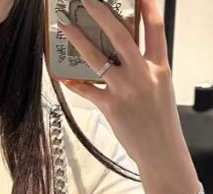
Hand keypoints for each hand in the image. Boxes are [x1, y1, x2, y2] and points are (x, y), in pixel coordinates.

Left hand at [55, 0, 185, 167]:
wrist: (160, 149)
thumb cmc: (159, 120)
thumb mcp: (160, 87)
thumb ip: (145, 68)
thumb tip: (124, 55)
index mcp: (159, 67)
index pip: (156, 28)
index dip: (148, 7)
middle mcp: (142, 74)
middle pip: (121, 36)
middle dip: (102, 13)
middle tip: (86, 0)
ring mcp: (125, 90)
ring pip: (98, 58)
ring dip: (79, 40)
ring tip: (65, 27)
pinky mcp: (111, 107)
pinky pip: (87, 89)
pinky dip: (73, 82)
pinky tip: (62, 75)